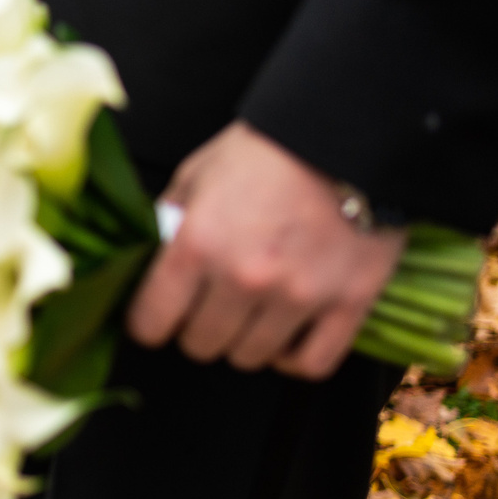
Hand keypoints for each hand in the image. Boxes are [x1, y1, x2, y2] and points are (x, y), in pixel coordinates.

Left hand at [126, 121, 405, 379]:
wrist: (348, 134)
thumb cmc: (266, 151)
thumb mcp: (196, 174)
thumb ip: (170, 224)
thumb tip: (150, 263)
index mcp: (198, 245)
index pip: (151, 323)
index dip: (148, 323)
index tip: (156, 317)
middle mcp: (244, 278)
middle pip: (202, 345)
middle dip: (197, 330)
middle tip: (209, 308)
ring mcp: (299, 295)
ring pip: (251, 358)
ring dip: (245, 341)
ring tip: (251, 314)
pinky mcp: (349, 303)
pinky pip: (312, 364)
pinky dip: (295, 359)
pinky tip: (288, 337)